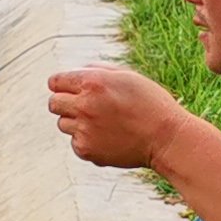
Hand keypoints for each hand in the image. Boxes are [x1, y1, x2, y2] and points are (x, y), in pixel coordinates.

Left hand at [47, 63, 189, 172]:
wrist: (166, 138)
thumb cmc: (150, 103)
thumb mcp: (127, 76)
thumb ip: (96, 70)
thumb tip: (74, 72)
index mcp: (92, 83)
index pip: (55, 81)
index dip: (63, 84)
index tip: (71, 89)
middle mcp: (84, 105)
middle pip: (53, 103)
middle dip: (65, 103)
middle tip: (85, 107)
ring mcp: (84, 129)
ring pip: (63, 123)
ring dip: (76, 122)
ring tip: (102, 123)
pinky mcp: (86, 150)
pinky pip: (75, 141)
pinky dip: (86, 140)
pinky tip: (107, 137)